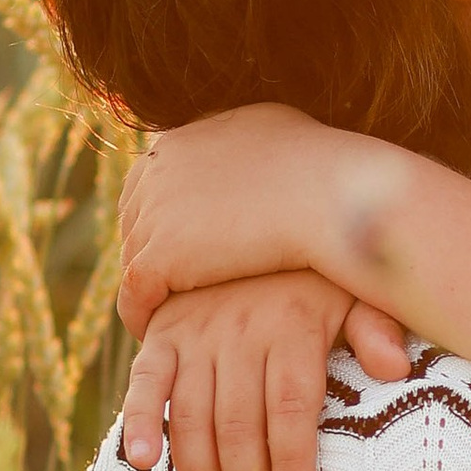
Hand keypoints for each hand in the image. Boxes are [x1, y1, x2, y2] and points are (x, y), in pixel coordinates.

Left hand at [117, 106, 360, 334]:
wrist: (334, 197)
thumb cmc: (327, 171)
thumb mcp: (276, 135)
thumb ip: (247, 146)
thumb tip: (256, 156)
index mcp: (183, 139)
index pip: (150, 184)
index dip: (164, 219)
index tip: (181, 248)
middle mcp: (159, 169)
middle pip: (137, 220)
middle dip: (151, 251)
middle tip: (169, 286)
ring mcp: (156, 212)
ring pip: (135, 259)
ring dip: (149, 286)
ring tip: (163, 314)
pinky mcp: (161, 256)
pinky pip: (136, 295)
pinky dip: (141, 315)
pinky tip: (156, 334)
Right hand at [120, 271, 411, 470]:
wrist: (251, 224)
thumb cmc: (316, 276)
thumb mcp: (354, 289)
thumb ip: (374, 327)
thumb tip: (396, 367)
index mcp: (291, 324)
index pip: (291, 404)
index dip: (290, 457)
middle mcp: (239, 331)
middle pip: (240, 420)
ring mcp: (195, 333)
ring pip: (194, 414)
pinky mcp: (162, 335)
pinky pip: (146, 381)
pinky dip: (140, 420)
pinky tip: (140, 460)